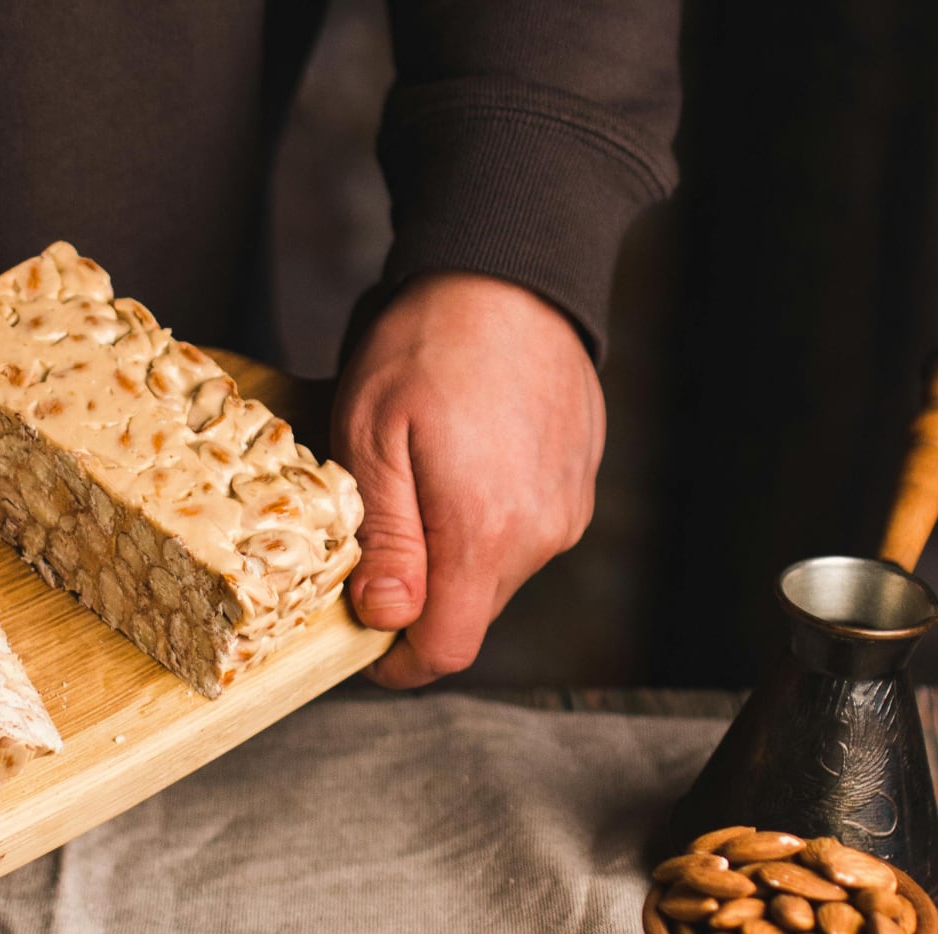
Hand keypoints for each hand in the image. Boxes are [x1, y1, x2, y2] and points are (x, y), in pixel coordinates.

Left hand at [333, 272, 604, 687]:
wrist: (510, 271)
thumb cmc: (429, 344)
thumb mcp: (373, 438)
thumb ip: (386, 540)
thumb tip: (387, 619)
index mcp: (487, 533)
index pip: (446, 648)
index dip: (396, 660)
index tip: (359, 638)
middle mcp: (542, 534)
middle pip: (468, 613)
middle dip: (416, 597)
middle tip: (371, 538)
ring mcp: (568, 510)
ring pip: (495, 573)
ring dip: (450, 553)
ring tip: (415, 484)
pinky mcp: (578, 483)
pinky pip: (523, 531)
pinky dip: (483, 519)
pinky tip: (458, 462)